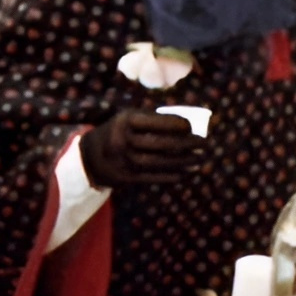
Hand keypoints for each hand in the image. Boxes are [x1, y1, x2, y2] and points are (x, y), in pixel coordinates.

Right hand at [78, 109, 206, 187]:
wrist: (91, 156)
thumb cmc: (120, 132)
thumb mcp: (129, 118)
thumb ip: (153, 120)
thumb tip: (188, 126)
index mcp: (126, 121)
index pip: (156, 121)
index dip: (176, 124)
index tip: (190, 127)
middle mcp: (124, 140)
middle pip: (161, 143)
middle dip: (186, 144)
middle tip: (204, 143)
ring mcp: (125, 160)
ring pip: (160, 162)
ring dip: (183, 161)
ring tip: (199, 159)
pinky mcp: (127, 177)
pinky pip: (153, 176)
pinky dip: (172, 175)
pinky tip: (186, 172)